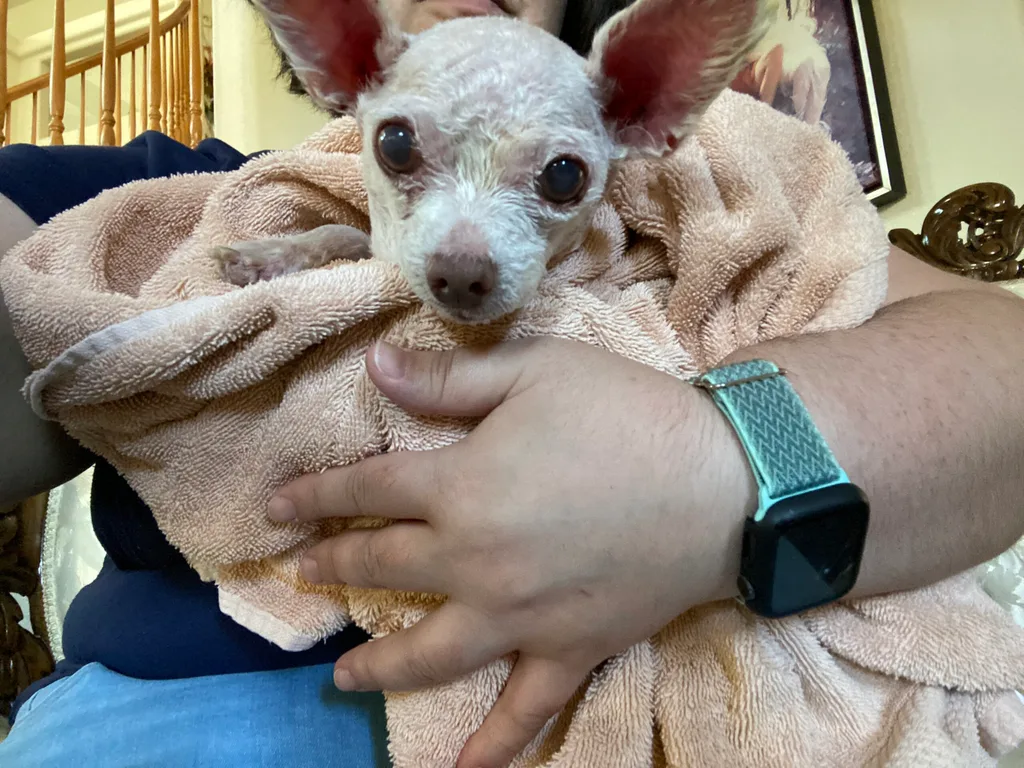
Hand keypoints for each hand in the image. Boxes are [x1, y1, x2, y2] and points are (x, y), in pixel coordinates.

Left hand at [268, 338, 754, 767]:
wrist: (723, 479)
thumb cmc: (625, 413)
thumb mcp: (534, 372)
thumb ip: (448, 379)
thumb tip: (374, 368)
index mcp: (460, 488)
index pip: (366, 491)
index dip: (315, 495)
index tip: (277, 507)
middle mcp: (475, 561)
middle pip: (385, 566)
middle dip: (335, 566)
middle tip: (302, 573)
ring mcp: (519, 616)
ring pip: (430, 652)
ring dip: (379, 666)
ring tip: (340, 679)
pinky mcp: (569, 650)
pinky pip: (524, 709)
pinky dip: (493, 745)